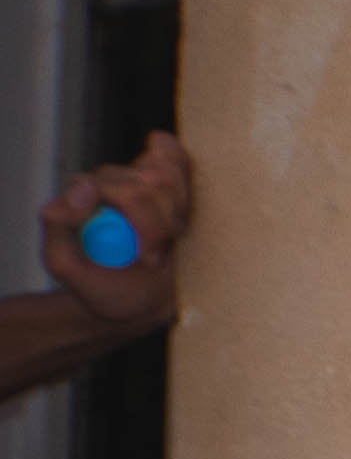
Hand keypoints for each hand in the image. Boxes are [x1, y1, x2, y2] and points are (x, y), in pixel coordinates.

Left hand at [41, 131, 189, 333]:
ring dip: (174, 217)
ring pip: (167, 176)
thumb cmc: (103, 286)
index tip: (148, 257)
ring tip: (162, 243)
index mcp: (77, 194)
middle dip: (160, 227)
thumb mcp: (64, 266)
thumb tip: (84, 187)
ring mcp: (133, 173)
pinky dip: (184, 190)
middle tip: (153, 258)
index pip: (115, 186)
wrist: (138, 300)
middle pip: (149, 182)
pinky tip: (176, 216)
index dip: (143, 222)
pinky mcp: (158, 172)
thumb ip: (57, 224)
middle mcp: (104, 178)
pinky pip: (176, 158)